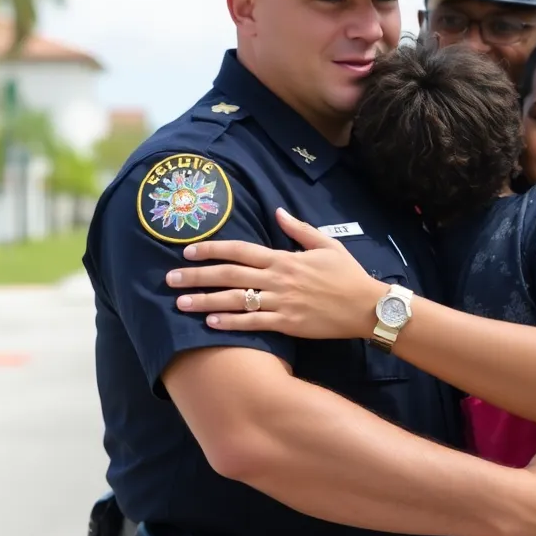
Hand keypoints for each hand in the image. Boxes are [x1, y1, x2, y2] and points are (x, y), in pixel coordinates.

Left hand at [167, 208, 385, 338]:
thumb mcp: (327, 244)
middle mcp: (278, 278)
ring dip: (205, 301)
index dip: (212, 250)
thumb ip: (299, 229)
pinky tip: (210, 323)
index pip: (240, 250)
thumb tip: (278, 211)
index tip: (188, 251)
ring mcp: (282, 302)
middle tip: (170, 278)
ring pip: (235, 300)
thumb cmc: (348, 274)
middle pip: (229, 275)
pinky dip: (231, 323)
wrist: (366, 306)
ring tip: (180, 303)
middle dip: (197, 275)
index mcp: (284, 258)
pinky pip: (253, 323)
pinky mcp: (288, 324)